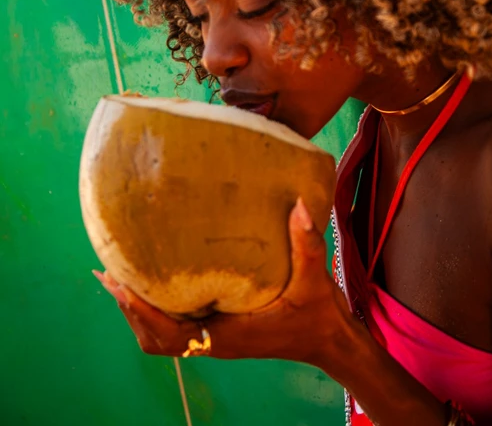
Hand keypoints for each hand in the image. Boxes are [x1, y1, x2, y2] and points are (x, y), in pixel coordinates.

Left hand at [94, 198, 352, 368]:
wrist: (328, 341)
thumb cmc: (317, 315)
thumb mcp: (314, 279)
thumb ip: (307, 242)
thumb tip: (299, 204)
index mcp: (228, 334)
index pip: (169, 334)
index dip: (140, 311)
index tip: (119, 282)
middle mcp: (215, 341)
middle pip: (153, 339)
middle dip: (128, 308)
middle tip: (109, 273)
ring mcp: (215, 339)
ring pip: (160, 338)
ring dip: (137, 313)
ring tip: (119, 278)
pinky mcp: (219, 332)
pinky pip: (174, 330)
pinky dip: (154, 313)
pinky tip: (153, 282)